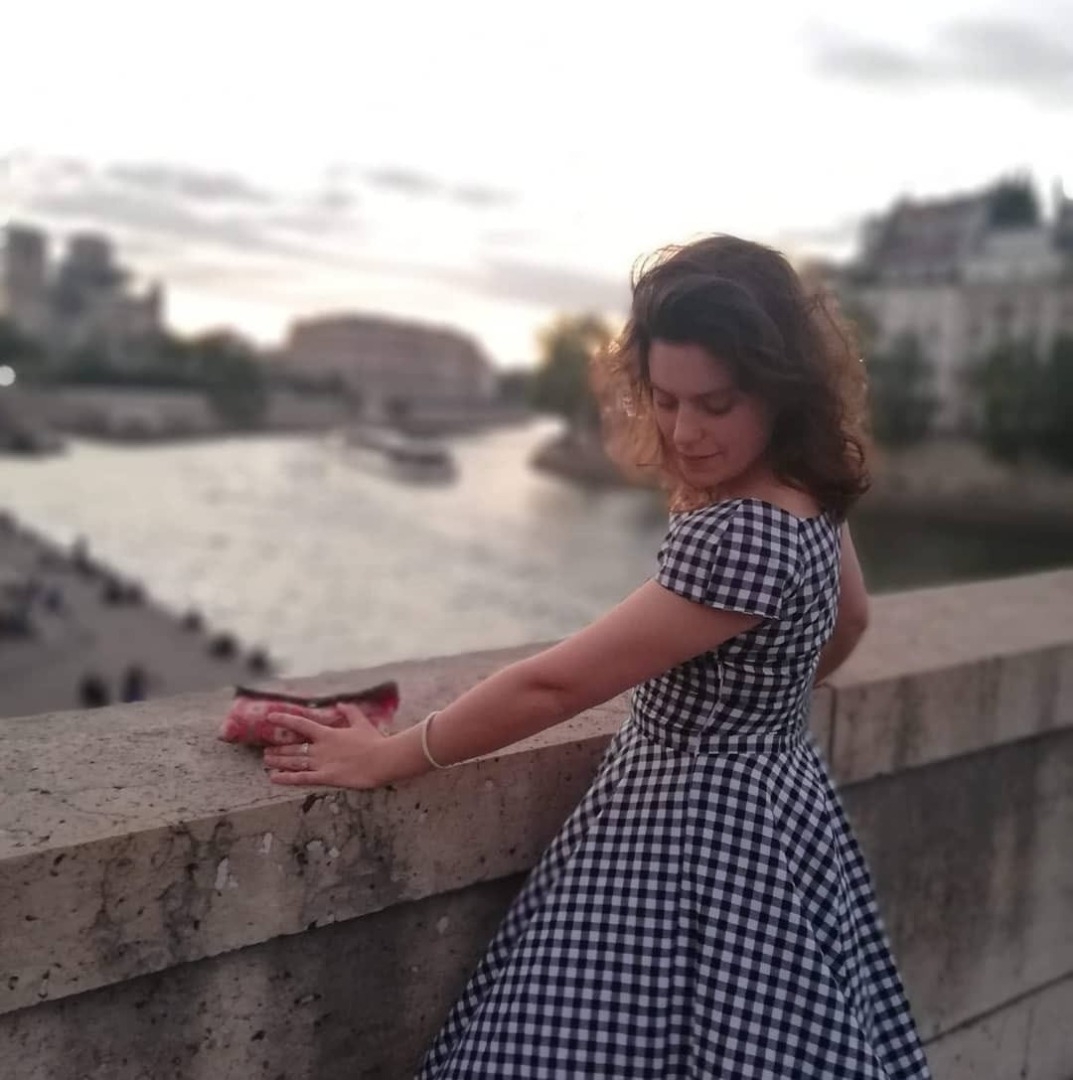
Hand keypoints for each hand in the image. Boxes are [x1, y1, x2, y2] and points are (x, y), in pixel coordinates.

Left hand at [262, 703, 388, 788]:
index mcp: (328, 733)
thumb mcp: (362, 723)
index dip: (284, 720)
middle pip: (294, 747)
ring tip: (266, 760)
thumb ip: (350, 712)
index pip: (301, 724)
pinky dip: (287, 778)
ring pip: (294, 761)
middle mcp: (321, 748)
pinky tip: (274, 777)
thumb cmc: (374, 741)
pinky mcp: (326, 777)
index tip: (270, 717)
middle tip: (265, 750)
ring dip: (279, 761)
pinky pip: (302, 778)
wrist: (383, 760)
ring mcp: (322, 763)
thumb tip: (340, 703)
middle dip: (278, 748)